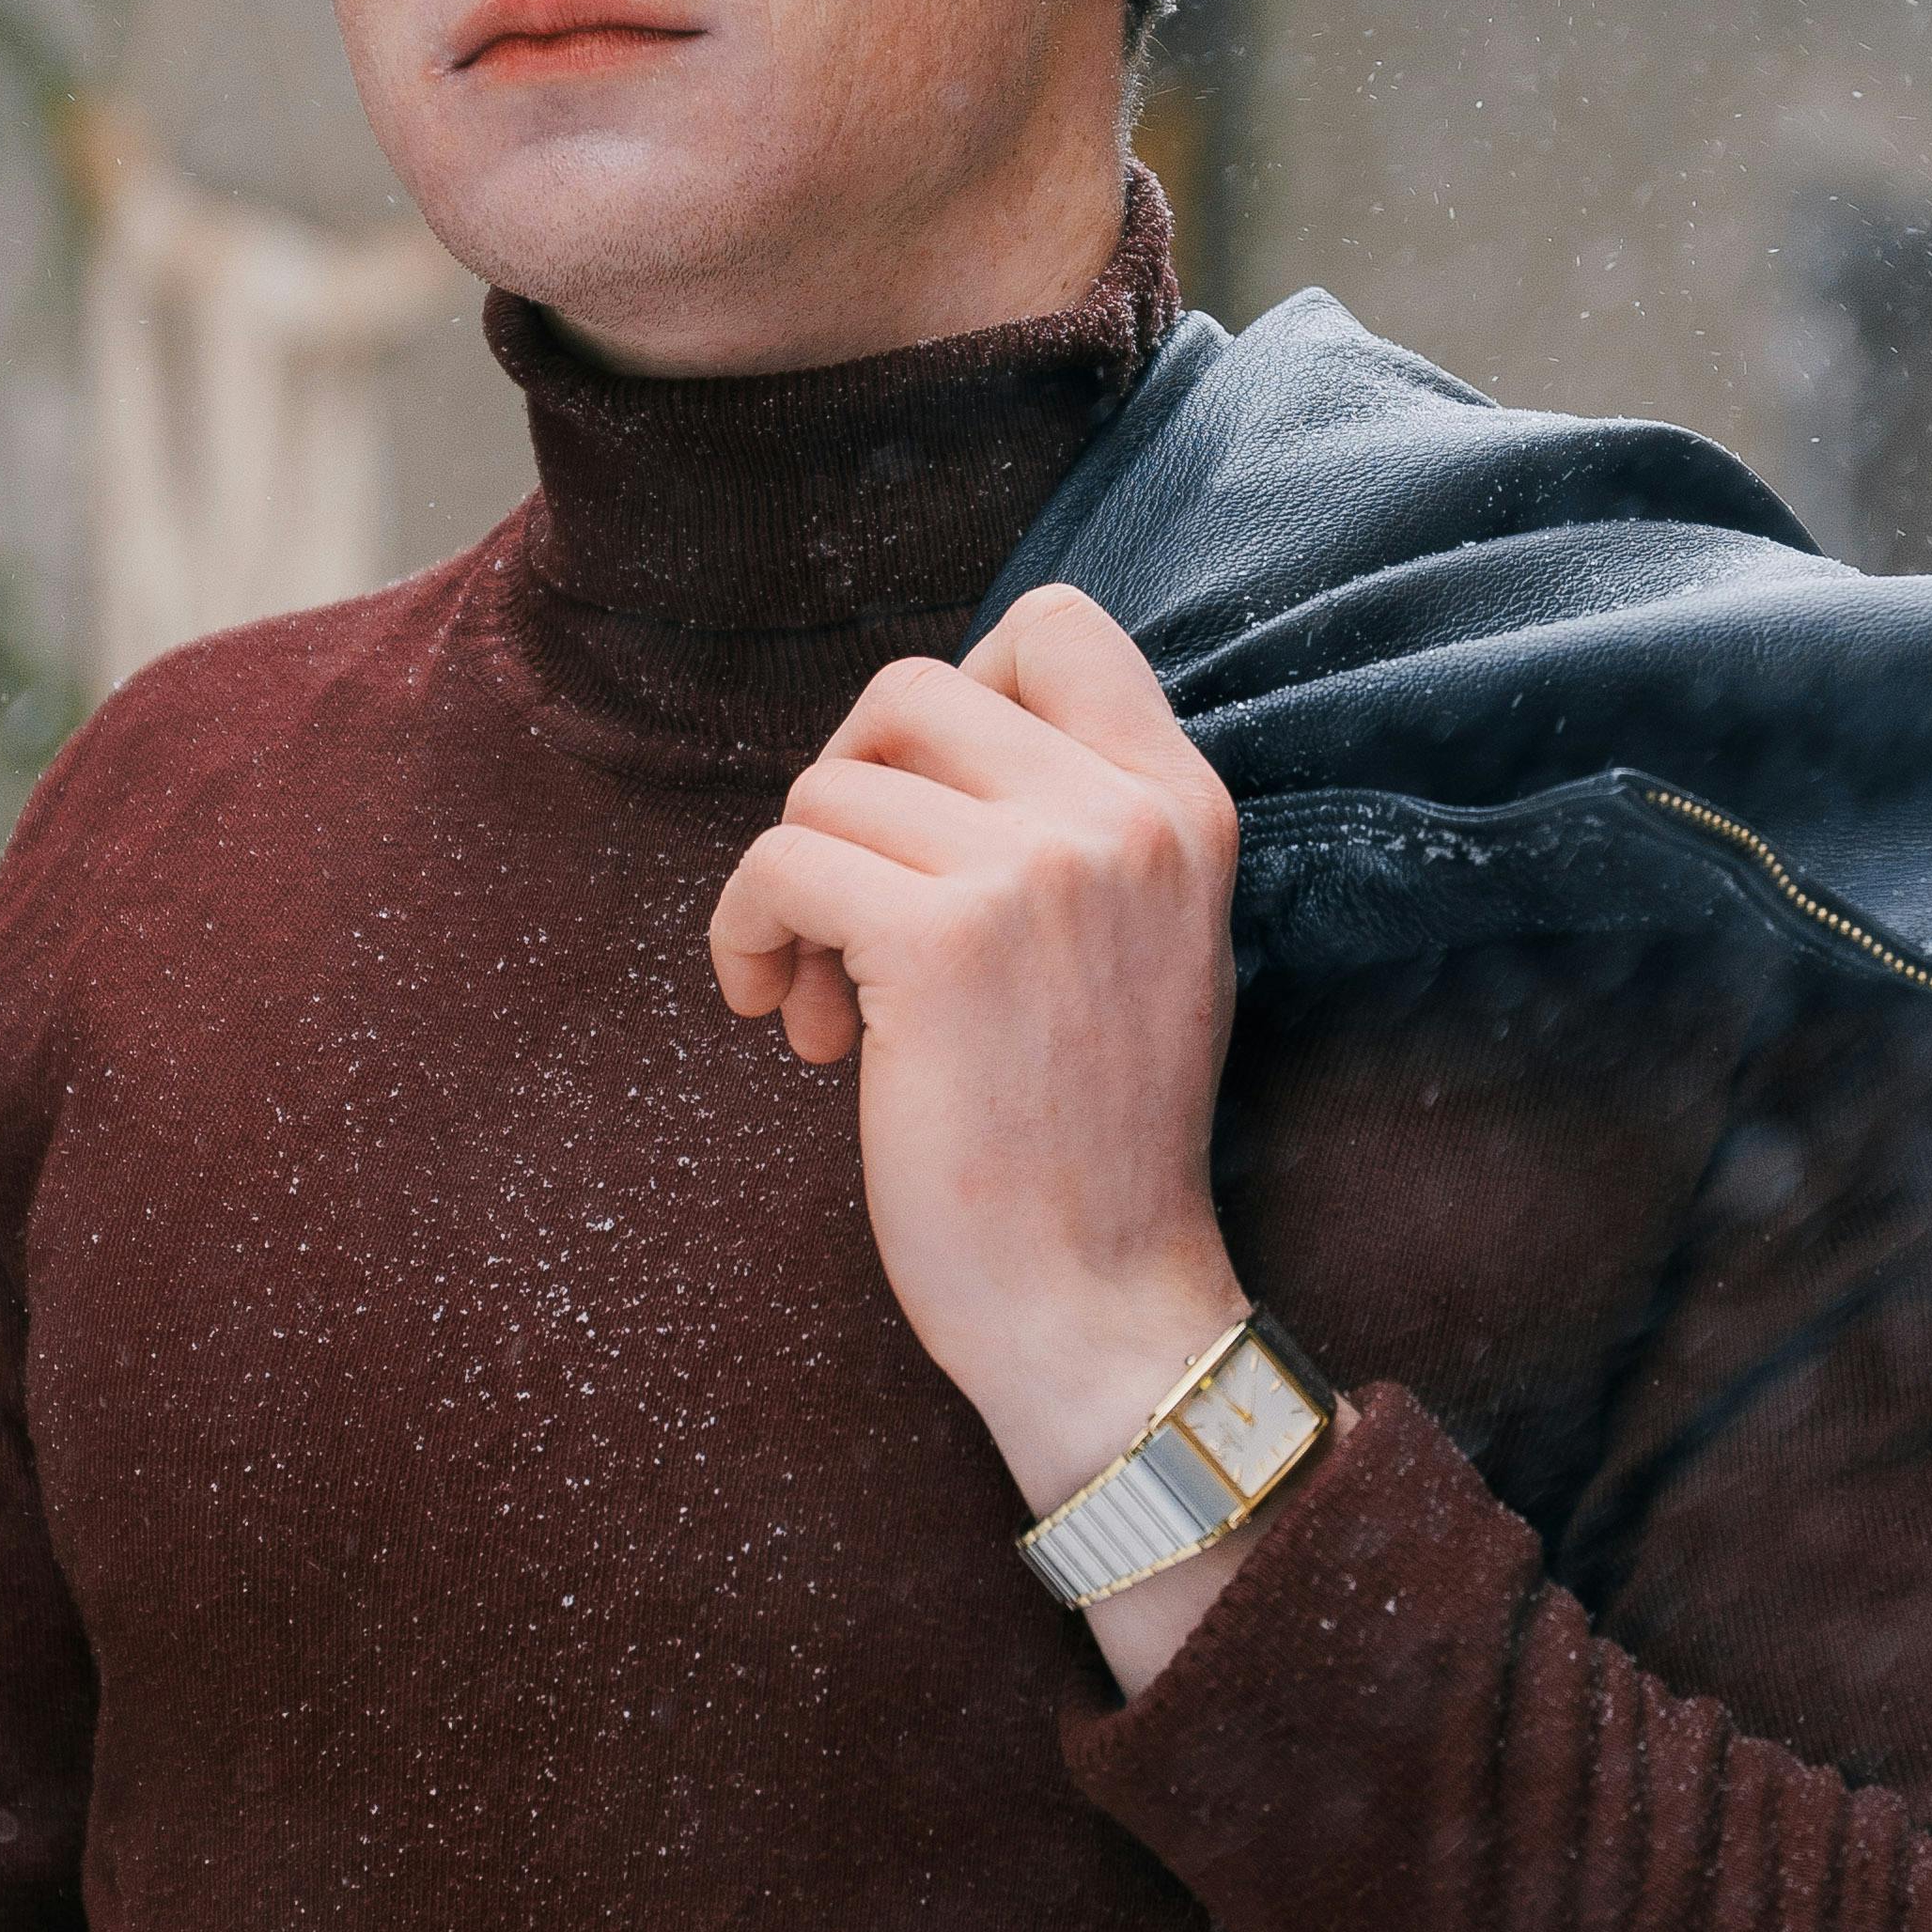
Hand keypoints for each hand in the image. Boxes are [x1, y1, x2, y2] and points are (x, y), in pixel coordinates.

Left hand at [709, 587, 1256, 1672]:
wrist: (1097, 1306)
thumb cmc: (1088, 1140)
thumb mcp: (1139, 945)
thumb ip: (1071, 828)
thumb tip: (917, 751)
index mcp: (1182, 806)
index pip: (1055, 624)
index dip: (954, 699)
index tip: (921, 811)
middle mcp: (1124, 816)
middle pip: (912, 689)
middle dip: (847, 791)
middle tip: (844, 910)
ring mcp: (1039, 869)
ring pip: (828, 790)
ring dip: (793, 893)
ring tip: (824, 1007)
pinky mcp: (941, 939)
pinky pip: (782, 863)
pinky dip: (749, 934)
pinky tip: (785, 1021)